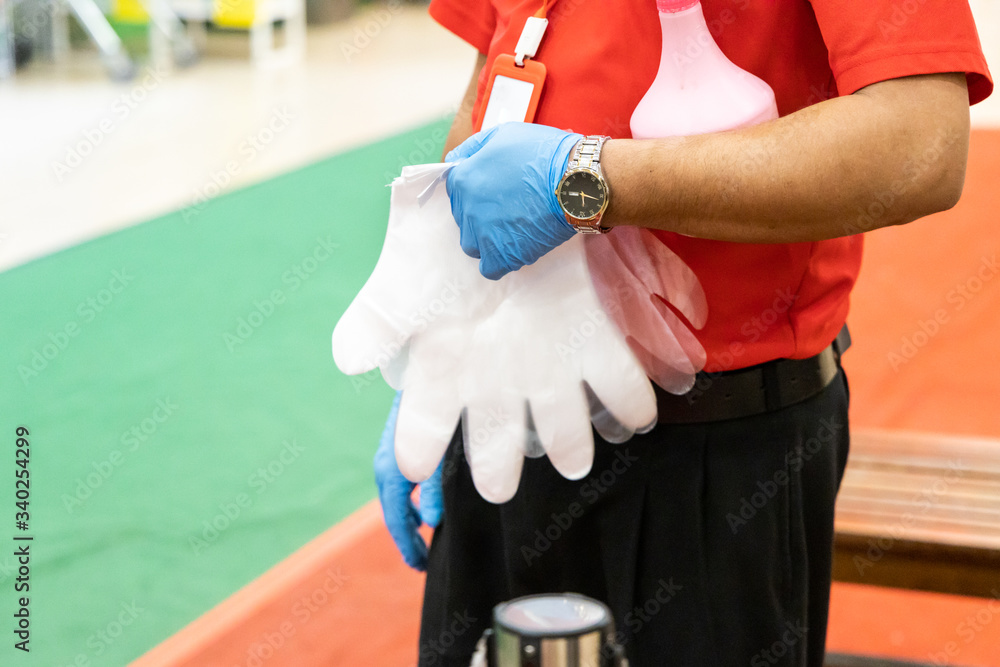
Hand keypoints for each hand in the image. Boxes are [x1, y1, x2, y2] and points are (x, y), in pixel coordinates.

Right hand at [373, 391, 443, 570]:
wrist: (419, 377)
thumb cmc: (435, 416)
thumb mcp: (439, 455)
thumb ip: (434, 488)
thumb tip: (431, 522)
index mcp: (392, 473)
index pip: (396, 520)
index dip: (407, 546)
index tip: (418, 566)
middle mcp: (384, 467)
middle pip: (392, 514)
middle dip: (406, 540)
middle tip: (420, 564)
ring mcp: (388, 459)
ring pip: (394, 500)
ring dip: (406, 523)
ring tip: (421, 543)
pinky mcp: (395, 451)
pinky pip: (397, 487)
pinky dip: (407, 505)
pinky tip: (421, 513)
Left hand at [446, 123, 582, 279]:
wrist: (576, 180)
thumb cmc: (544, 153)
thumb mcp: (504, 134)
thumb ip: (474, 147)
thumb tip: (455, 159)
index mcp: (464, 180)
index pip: (456, 192)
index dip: (476, 191)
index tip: (494, 191)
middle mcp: (467, 210)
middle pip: (464, 219)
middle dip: (482, 214)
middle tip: (509, 207)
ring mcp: (483, 235)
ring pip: (473, 245)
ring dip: (488, 239)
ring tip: (513, 228)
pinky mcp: (502, 256)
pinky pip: (490, 268)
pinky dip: (499, 261)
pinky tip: (515, 248)